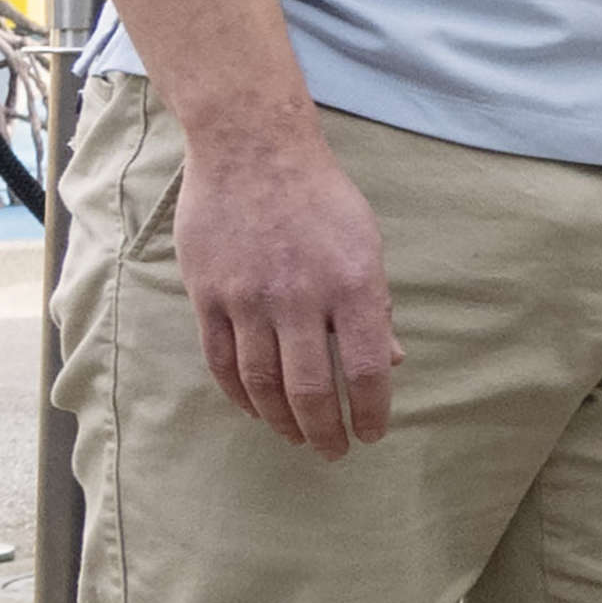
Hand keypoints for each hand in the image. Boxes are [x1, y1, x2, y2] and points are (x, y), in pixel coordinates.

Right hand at [177, 116, 400, 453]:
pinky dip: (238, 393)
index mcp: (353, 284)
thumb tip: (393, 361)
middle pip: (311, 387)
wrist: (253, 150)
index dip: (372, 411)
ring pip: (261, 382)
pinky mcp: (208, 294)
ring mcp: (249, 297)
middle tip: (333, 452)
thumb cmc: (321, 199)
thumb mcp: (366, 245)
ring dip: (280, 420)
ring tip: (295, 437)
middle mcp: (301, 296)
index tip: (373, 434)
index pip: (367, 368)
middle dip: (324, 430)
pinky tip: (254, 408)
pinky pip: (221, 360)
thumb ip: (375, 307)